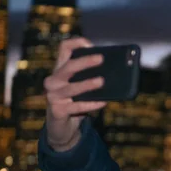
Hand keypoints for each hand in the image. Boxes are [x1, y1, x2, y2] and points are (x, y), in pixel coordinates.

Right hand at [44, 37, 105, 151]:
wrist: (63, 127)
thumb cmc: (75, 102)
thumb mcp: (82, 88)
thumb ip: (92, 77)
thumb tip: (116, 71)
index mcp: (60, 70)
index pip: (64, 49)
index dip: (76, 43)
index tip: (91, 44)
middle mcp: (53, 81)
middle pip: (68, 67)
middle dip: (85, 62)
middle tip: (101, 59)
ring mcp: (53, 96)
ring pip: (72, 88)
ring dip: (87, 84)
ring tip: (102, 81)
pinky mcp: (57, 111)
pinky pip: (77, 106)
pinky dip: (91, 104)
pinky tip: (103, 102)